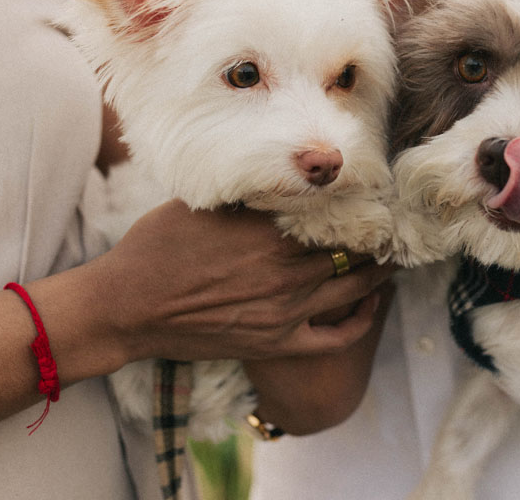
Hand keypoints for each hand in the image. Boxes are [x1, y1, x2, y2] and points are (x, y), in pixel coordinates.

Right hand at [90, 199, 392, 364]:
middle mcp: (285, 271)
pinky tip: (370, 302)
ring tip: (391, 254)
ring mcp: (284, 311)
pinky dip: (361, 320)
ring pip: (353, 288)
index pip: (333, 214)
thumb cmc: (156, 249)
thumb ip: (248, 195)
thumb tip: (282, 177)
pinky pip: (335, 336)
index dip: (359, 204)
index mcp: (268, 233)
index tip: (373, 194)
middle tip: (391, 222)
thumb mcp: (203, 206)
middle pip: (351, 249)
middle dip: (375, 234)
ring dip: (378, 270)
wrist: (128, 307)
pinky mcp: (277, 342)